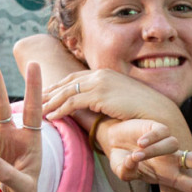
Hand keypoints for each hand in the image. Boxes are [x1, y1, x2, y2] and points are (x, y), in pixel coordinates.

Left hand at [43, 69, 176, 123]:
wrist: (156, 112)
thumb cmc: (142, 110)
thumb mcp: (121, 99)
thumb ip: (106, 98)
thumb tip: (96, 106)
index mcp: (104, 73)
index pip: (75, 78)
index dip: (59, 87)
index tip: (47, 95)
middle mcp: (99, 75)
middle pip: (67, 83)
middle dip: (49, 92)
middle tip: (34, 101)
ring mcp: (99, 83)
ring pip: (66, 92)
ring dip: (50, 102)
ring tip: (38, 112)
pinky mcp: (99, 95)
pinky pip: (72, 103)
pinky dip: (59, 110)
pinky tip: (51, 118)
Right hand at [103, 118, 191, 191]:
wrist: (112, 139)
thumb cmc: (123, 159)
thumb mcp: (124, 171)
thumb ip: (128, 171)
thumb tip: (134, 161)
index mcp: (169, 175)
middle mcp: (173, 160)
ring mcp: (168, 144)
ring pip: (171, 146)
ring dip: (153, 151)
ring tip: (135, 152)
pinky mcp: (160, 128)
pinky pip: (161, 134)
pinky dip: (149, 140)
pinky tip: (138, 143)